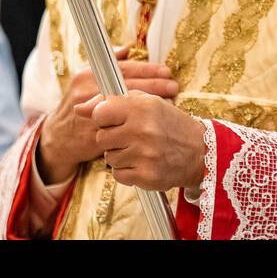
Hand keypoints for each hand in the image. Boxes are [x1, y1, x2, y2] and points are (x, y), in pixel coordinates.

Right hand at [36, 46, 177, 184]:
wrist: (59, 137)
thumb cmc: (77, 103)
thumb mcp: (84, 78)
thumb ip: (106, 63)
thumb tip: (128, 48)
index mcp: (87, 76)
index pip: (123, 69)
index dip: (147, 69)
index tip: (166, 71)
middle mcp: (89, 93)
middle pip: (129, 86)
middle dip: (155, 85)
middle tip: (174, 85)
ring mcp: (92, 114)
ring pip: (129, 107)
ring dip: (151, 104)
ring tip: (171, 101)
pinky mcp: (96, 135)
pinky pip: (124, 128)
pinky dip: (141, 123)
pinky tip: (155, 120)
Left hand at [73, 90, 206, 191]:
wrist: (198, 151)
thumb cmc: (167, 122)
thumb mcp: (144, 102)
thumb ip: (109, 101)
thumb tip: (78, 108)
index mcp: (141, 107)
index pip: (100, 113)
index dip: (104, 117)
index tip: (114, 120)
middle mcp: (142, 131)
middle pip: (101, 138)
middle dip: (112, 137)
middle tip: (131, 136)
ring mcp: (144, 155)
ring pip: (108, 158)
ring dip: (120, 154)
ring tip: (140, 149)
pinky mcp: (146, 176)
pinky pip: (118, 175)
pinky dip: (126, 171)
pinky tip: (141, 162)